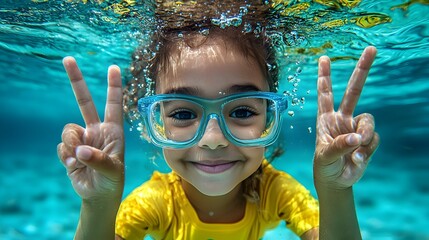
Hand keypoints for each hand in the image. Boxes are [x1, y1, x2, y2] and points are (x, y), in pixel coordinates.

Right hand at [57, 57, 124, 199]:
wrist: (98, 195)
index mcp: (113, 131)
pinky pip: (62, 146)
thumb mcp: (112, 171)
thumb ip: (98, 160)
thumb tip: (80, 151)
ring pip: (68, 130)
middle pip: (84, 101)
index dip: (113, 86)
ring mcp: (82, 139)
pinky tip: (74, 166)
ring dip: (71, 145)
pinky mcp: (69, 150)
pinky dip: (66, 156)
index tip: (114, 67)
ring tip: (79, 160)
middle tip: (68, 59)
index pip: (113, 104)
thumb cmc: (112, 181)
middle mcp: (96, 130)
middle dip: (76, 80)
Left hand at [314, 46, 379, 189]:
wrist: (336, 181)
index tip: (324, 59)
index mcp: (326, 119)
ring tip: (355, 151)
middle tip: (371, 49)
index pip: (325, 94)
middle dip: (362, 70)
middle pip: (354, 91)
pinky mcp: (367, 140)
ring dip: (364, 136)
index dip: (325, 77)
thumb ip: (339, 146)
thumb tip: (357, 138)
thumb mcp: (325, 156)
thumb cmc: (325, 166)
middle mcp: (342, 119)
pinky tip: (357, 158)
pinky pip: (373, 139)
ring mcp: (356, 128)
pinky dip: (367, 150)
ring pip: (368, 122)